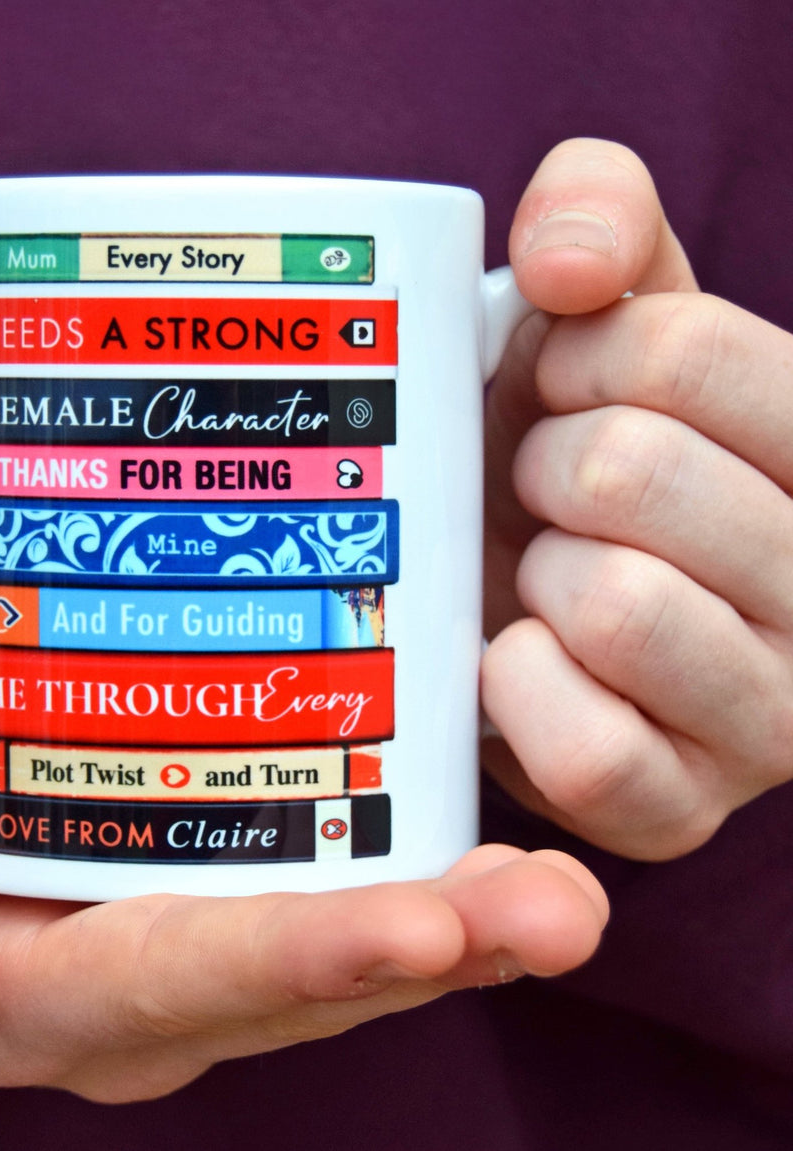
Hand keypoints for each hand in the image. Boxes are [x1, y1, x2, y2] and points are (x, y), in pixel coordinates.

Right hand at [0, 754, 606, 1100]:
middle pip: (285, 985)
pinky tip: (483, 860)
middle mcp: (126, 997)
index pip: (172, 981)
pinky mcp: (179, 905)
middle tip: (555, 911)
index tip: (416, 926)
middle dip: (425, 951)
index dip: (291, 959)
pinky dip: (402, 895)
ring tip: (560, 898)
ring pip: (321, 963)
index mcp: (31, 998)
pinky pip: (304, 913)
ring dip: (449, 934)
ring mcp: (163, 960)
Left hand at [483, 137, 792, 859]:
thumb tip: (570, 255)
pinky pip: (587, 746)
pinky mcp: (679, 807)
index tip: (558, 385)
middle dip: (545, 466)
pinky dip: (518, 687)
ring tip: (547, 573)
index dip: (578, 358)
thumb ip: (601, 218)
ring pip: (621, 609)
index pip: (688, 353)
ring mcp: (772, 717)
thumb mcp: (601, 313)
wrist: (530, 585)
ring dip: (540, 574)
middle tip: (544, 487)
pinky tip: (524, 657)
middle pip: (632, 475)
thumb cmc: (569, 445)